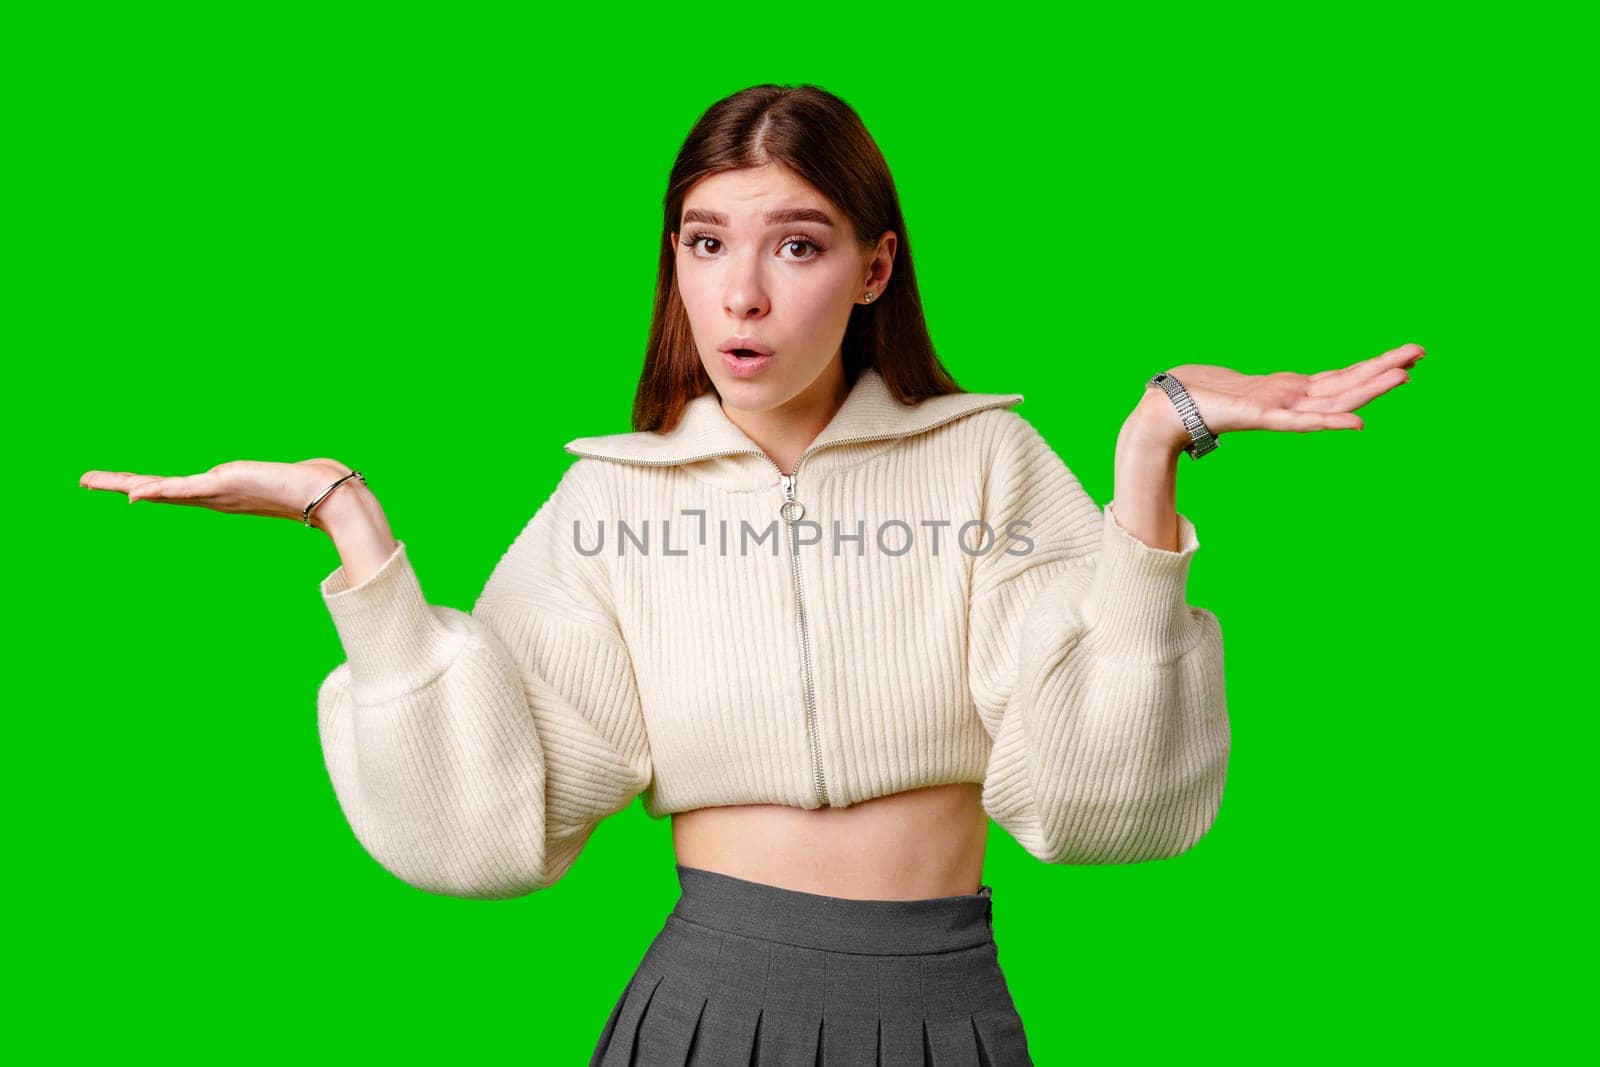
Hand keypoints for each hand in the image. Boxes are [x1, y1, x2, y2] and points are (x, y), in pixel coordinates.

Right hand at [79, 458, 364, 527]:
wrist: (326, 495)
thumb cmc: (310, 486)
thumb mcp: (281, 477)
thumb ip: (281, 475)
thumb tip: (300, 473)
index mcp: (221, 492)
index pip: (174, 488)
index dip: (145, 488)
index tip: (119, 487)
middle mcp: (212, 496)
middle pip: (157, 490)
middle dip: (119, 484)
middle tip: (82, 480)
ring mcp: (215, 493)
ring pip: (160, 489)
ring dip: (125, 484)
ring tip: (92, 481)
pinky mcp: (223, 486)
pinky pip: (182, 489)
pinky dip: (158, 491)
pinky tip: (136, 493)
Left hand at [1136, 342, 1426, 449]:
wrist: (1166, 408)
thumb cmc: (1199, 394)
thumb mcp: (1242, 383)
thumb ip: (1264, 387)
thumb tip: (1276, 384)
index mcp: (1288, 391)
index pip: (1339, 380)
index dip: (1371, 371)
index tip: (1405, 359)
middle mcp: (1290, 400)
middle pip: (1347, 385)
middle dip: (1384, 370)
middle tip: (1422, 353)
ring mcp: (1279, 409)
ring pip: (1334, 400)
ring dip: (1369, 387)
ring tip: (1404, 374)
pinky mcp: (1260, 417)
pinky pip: (1301, 421)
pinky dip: (1329, 422)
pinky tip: (1357, 424)